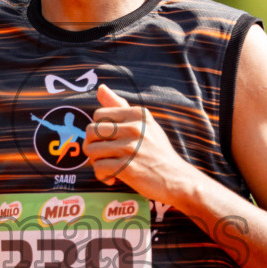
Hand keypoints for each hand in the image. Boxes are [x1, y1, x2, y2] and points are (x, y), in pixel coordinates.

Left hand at [84, 84, 193, 201]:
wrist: (176, 179)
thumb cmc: (157, 151)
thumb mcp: (145, 124)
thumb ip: (121, 106)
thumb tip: (100, 88)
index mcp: (138, 114)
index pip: (98, 114)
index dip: (98, 129)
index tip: (108, 141)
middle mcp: (134, 128)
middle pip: (91, 131)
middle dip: (92, 145)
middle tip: (103, 155)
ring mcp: (130, 148)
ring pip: (91, 150)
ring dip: (96, 162)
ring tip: (109, 166)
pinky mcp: (127, 168)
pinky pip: (98, 168)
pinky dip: (102, 176)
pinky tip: (113, 177)